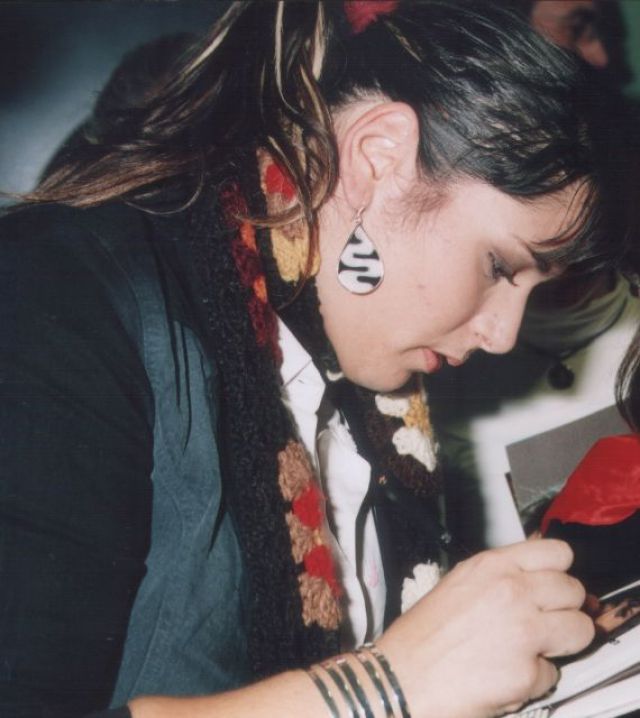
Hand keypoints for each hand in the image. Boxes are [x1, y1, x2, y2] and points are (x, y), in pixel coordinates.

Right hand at [377, 539, 593, 717]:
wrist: (401, 678)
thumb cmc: (421, 635)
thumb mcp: (459, 584)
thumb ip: (500, 577)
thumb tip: (536, 579)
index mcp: (493, 566)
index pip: (557, 553)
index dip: (560, 571)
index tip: (554, 584)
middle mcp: (513, 591)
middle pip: (574, 590)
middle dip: (565, 607)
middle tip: (547, 621)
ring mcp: (525, 631)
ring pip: (581, 629)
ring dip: (564, 641)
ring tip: (538, 648)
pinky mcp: (528, 672)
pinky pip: (553, 673)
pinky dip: (535, 679)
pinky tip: (508, 675)